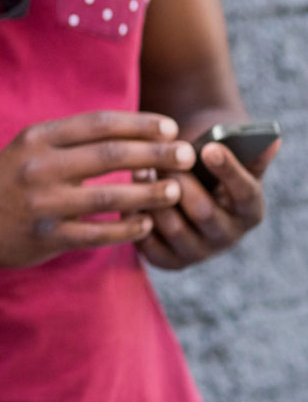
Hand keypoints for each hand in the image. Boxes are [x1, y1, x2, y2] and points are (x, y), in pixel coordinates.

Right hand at [0, 111, 194, 270]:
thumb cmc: (10, 180)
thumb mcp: (30, 148)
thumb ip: (73, 140)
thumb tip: (134, 131)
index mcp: (37, 138)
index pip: (98, 124)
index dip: (140, 124)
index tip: (171, 128)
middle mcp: (39, 166)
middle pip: (111, 154)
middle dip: (157, 154)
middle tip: (188, 156)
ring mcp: (44, 203)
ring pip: (111, 195)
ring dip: (151, 192)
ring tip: (177, 190)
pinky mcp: (49, 235)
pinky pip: (100, 232)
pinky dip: (128, 227)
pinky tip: (147, 223)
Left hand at [137, 135, 278, 269]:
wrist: (182, 194)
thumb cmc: (206, 169)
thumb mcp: (225, 160)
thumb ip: (245, 152)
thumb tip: (272, 141)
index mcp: (249, 211)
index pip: (245, 193)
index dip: (229, 170)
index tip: (210, 147)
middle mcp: (227, 236)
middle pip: (204, 211)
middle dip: (180, 182)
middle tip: (160, 159)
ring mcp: (198, 252)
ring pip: (173, 227)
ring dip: (153, 197)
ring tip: (140, 171)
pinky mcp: (169, 260)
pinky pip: (148, 242)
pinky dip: (136, 216)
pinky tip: (129, 194)